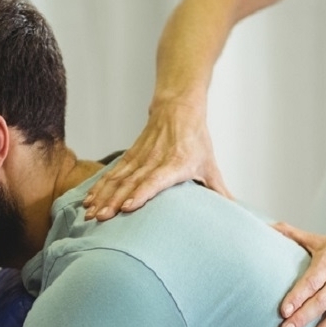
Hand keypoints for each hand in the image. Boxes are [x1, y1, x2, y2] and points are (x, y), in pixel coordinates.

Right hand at [83, 100, 231, 220]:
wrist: (178, 108)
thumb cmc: (195, 139)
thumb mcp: (210, 165)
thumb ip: (219, 191)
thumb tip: (236, 214)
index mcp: (175, 164)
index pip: (155, 180)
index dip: (141, 194)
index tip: (128, 208)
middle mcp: (153, 161)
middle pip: (130, 183)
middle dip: (113, 202)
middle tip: (100, 218)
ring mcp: (139, 158)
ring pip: (117, 179)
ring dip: (102, 197)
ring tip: (90, 213)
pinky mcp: (129, 157)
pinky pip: (112, 173)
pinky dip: (99, 187)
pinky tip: (89, 199)